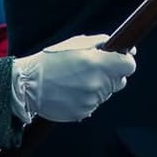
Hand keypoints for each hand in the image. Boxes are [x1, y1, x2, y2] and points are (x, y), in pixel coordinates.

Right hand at [14, 32, 135, 122]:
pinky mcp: (82, 112)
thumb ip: (104, 44)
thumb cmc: (52, 60)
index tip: (117, 61)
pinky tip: (70, 93)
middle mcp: (98, 83)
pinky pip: (93, 105)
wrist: (26, 84)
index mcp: (100, 63)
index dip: (124, 62)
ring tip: (75, 81)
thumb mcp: (78, 43)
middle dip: (111, 75)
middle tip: (91, 71)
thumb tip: (127, 49)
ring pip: (106, 94)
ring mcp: (91, 100)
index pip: (130, 66)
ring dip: (98, 88)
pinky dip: (86, 100)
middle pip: (119, 81)